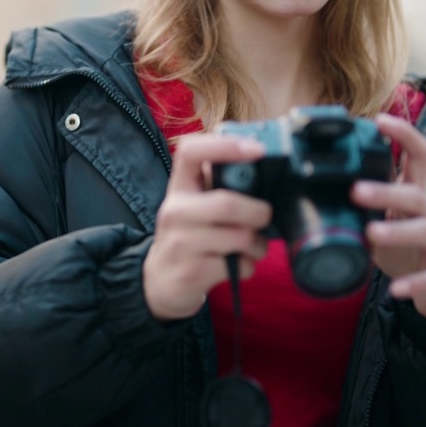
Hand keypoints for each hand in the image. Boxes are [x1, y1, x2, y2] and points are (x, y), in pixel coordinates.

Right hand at [143, 135, 271, 320]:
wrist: (160, 280)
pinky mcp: (190, 273)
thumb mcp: (195, 204)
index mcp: (179, 186)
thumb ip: (219, 184)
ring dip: (258, 244)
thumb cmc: (190, 235)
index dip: (225, 145)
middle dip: (259, 212)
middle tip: (264, 217)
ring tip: (252, 246)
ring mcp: (180, 243)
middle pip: (227, 204)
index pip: (191, 151)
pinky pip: (238, 266)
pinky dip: (249, 266)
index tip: (256, 150)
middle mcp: (174, 211)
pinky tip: (237, 264)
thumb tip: (259, 163)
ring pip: (240, 238)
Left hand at [352, 114, 425, 321]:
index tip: (378, 119)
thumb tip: (310, 190)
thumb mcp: (384, 220)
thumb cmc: (405, 248)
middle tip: (355, 191)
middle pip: (415, 194)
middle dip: (386, 190)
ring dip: (398, 230)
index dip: (403, 134)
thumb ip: (360, 205)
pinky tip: (395, 289)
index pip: (419, 155)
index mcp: (417, 195)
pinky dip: (415, 283)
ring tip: (371, 234)